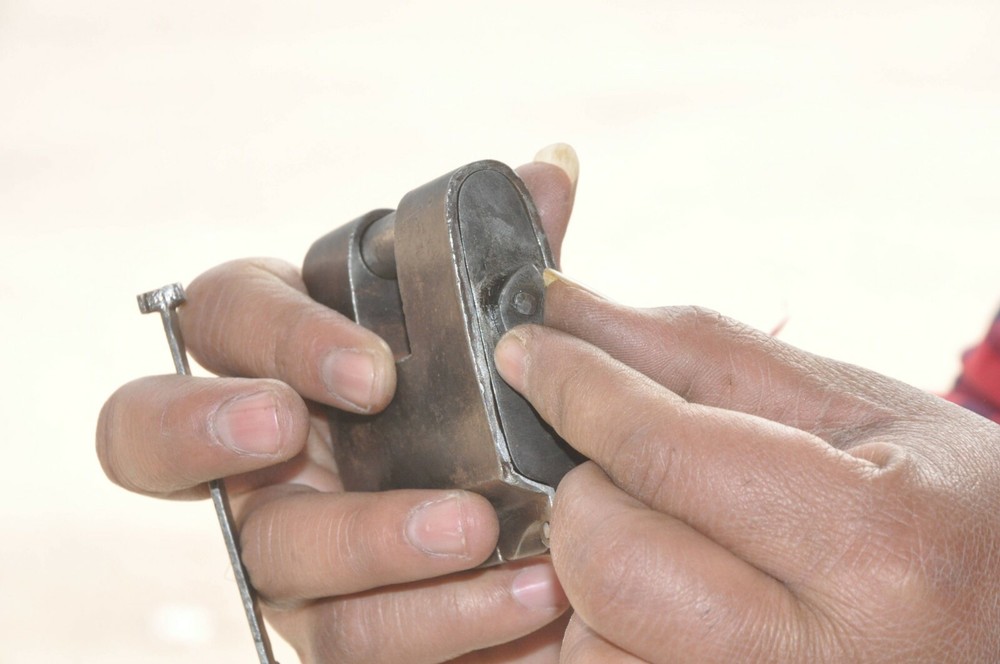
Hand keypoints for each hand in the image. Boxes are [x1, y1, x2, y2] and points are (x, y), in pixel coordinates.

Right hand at [95, 145, 578, 662]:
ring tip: (478, 532)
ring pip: (270, 556)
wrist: (520, 511)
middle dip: (207, 429)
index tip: (372, 367)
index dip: (277, 337)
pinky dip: (440, 621)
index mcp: (275, 351)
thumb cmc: (474, 401)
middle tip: (289, 429)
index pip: (224, 319)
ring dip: (368, 546)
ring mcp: (282, 538)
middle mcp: (251, 448)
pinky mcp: (332, 617)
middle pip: (153, 438)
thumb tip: (553, 167)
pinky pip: (354, 637)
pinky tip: (527, 595)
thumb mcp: (490, 333)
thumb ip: (504, 265)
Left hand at [494, 273, 999, 661]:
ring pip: (591, 642)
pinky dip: (607, 632)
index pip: (665, 454)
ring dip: (593, 573)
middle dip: (584, 492)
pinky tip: (664, 598)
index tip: (525, 349)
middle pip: (608, 562)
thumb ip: (701, 355)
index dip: (577, 387)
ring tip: (666, 541)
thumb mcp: (852, 407)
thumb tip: (568, 312)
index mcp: (876, 548)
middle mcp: (820, 663)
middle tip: (614, 465)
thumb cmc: (942, 506)